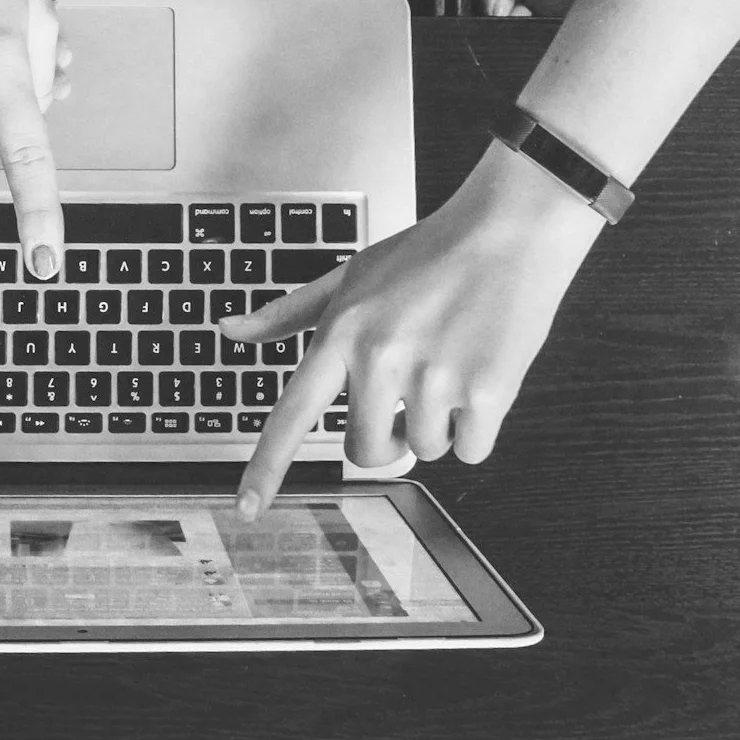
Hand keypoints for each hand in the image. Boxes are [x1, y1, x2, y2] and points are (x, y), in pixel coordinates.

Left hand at [222, 140, 604, 518]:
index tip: (247, 508)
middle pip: (365, 450)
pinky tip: (482, 373)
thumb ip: (289, 313)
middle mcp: (381, 359)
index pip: (293, 414)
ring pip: (424, 450)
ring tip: (450, 362)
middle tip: (409, 393)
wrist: (509, 230)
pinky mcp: (486, 393)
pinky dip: (478, 427)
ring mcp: (433, 378)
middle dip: (386, 436)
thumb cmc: (428, 254)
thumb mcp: (350, 275)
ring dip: (439, 423)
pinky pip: (470, 451)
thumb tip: (230, 331)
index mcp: (342, 333)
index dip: (267, 467)